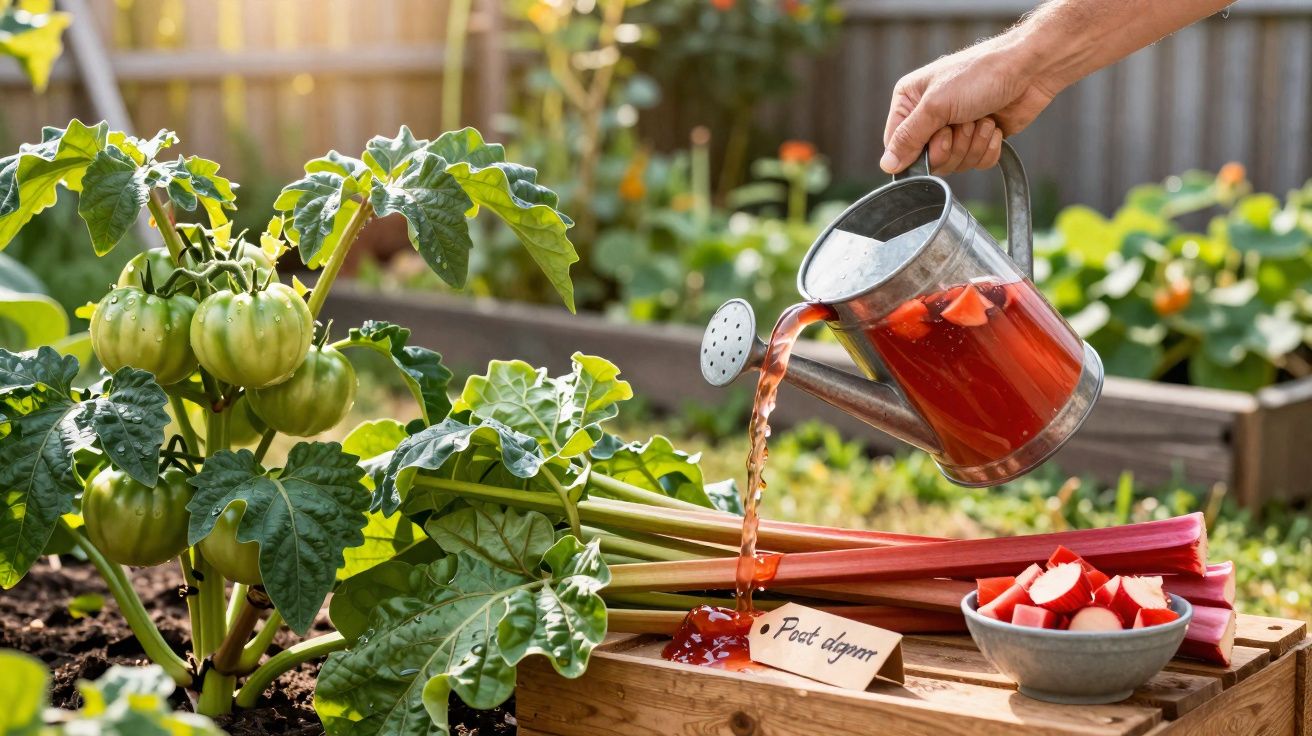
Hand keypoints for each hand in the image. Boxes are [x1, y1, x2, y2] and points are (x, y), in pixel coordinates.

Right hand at [881, 36, 1060, 173]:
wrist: (1030, 68)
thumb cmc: (981, 74)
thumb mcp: (936, 104)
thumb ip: (908, 137)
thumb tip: (887, 165)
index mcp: (910, 102)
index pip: (897, 145)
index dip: (917, 152)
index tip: (939, 136)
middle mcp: (929, 117)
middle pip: (928, 160)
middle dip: (952, 146)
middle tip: (964, 122)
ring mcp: (956, 129)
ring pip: (954, 164)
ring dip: (973, 144)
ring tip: (982, 118)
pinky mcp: (979, 139)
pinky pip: (976, 164)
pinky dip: (988, 148)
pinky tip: (994, 126)